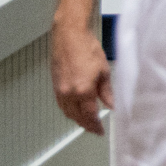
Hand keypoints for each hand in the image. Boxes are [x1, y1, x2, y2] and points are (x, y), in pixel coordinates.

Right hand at [50, 0, 111, 132]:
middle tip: (94, 129)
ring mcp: (59, 90)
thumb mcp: (104, 70)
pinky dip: (69, 111)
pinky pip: (61, 104)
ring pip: (67, 112)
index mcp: (83, 90)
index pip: (90, 115)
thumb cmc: (86, 47)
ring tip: (86, 123)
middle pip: (77, 117)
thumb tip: (111, 104)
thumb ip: (107, 91)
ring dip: (76, 120)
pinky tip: (75, 111)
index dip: (95, 125)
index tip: (100, 131)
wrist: (69, 35)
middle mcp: (68, 93)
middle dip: (86, 125)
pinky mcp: (55, 85)